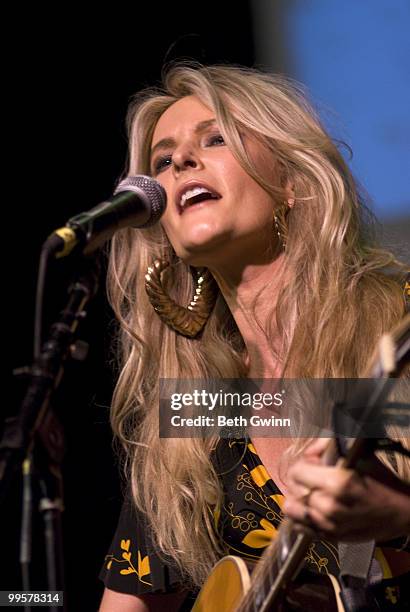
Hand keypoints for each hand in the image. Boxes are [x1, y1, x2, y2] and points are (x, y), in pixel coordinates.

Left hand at [283, 438, 409, 541]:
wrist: (402, 512)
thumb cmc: (383, 482)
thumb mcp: (359, 454)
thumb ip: (328, 446)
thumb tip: (309, 448)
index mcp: (338, 483)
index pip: (297, 471)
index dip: (303, 463)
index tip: (312, 462)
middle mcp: (330, 506)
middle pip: (293, 489)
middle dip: (300, 479)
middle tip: (313, 475)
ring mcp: (329, 525)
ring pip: (292, 509)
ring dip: (299, 498)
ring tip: (311, 491)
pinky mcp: (330, 537)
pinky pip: (300, 527)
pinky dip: (301, 516)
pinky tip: (311, 507)